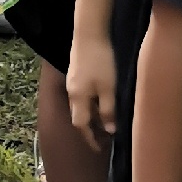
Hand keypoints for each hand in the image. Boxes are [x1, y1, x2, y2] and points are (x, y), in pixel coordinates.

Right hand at [67, 25, 116, 147]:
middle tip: (104, 138)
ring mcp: (72, 82)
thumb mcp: (109, 88)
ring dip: (91, 116)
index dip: (90, 138)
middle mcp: (72, 92)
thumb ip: (108, 110)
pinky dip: (90, 104)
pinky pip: (81, 96)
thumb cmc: (101, 62)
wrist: (88, 33)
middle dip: (90, 129)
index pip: (81, 125)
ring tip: (105, 122)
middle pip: (79, 116)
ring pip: (80, 105)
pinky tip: (100, 101)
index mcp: (78, 98)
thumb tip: (109, 130)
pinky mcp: (75, 73)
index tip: (99, 148)